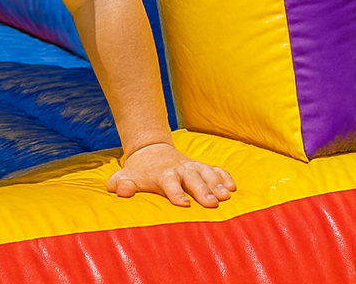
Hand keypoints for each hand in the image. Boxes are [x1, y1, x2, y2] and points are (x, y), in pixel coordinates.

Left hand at [107, 142, 235, 207]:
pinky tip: (234, 187)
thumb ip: (121, 184)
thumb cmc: (139, 171)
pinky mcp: (201, 166)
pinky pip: (216, 169)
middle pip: (193, 178)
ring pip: (207, 173)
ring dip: (217, 184)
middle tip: (212, 203)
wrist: (151, 150)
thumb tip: (121, 190)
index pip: (170, 183)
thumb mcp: (126, 176)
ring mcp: (193, 166)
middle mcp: (180, 169)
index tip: (184, 204)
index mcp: (162, 174)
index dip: (176, 193)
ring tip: (227, 196)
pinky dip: (225, 176)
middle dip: (203, 190)